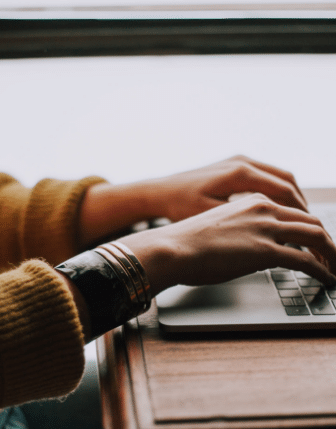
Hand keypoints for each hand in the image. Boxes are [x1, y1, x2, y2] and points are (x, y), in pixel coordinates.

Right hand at [119, 194, 335, 296]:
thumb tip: (257, 250)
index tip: (316, 243)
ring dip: (331, 254)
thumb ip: (245, 230)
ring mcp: (266, 228)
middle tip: (333, 257)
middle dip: (328, 241)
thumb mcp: (222, 226)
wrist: (173, 247)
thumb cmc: (189, 241)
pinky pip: (306, 260)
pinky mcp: (265, 250)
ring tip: (335, 268)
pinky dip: (322, 270)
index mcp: (253, 201)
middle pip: (311, 221)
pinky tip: (326, 279)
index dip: (310, 228)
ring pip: (316, 236)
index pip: (293, 212)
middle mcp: (263, 208)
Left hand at [152, 155, 307, 221]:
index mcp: (239, 173)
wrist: (160, 192)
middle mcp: (242, 161)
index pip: (282, 190)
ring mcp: (238, 160)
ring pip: (277, 175)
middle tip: (307, 224)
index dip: (299, 210)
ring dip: (290, 195)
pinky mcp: (233, 165)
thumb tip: (272, 228)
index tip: (308, 226)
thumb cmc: (179, 205)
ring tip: (297, 217)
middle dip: (299, 202)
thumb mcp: (211, 216)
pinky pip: (265, 175)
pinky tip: (277, 207)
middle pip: (286, 179)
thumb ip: (243, 218)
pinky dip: (276, 190)